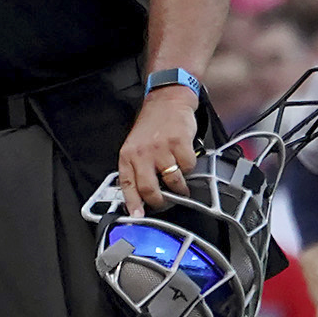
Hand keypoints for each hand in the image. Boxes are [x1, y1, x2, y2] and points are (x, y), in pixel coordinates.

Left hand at [116, 85, 202, 216]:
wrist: (167, 100)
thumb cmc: (153, 125)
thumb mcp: (136, 147)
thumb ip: (137, 169)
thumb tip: (141, 196)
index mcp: (128, 156)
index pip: (127, 185)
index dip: (133, 204)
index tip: (137, 216)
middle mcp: (142, 153)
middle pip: (149, 189)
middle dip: (161, 202)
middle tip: (167, 203)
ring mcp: (161, 148)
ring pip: (172, 181)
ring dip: (180, 187)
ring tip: (180, 184)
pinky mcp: (179, 143)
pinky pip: (188, 166)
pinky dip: (190, 167)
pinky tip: (185, 159)